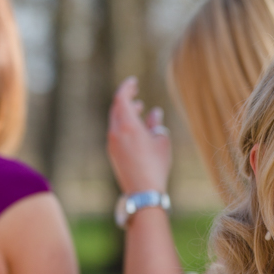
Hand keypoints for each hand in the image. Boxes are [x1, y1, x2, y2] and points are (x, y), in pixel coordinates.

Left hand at [107, 76, 172, 194]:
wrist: (143, 191)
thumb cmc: (156, 165)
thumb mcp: (162, 141)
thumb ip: (157, 124)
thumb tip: (154, 113)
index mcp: (128, 126)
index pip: (122, 98)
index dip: (127, 87)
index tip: (134, 81)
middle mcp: (116, 132)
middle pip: (117, 108)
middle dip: (127, 99)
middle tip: (136, 93)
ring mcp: (112, 143)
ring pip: (116, 121)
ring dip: (127, 112)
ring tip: (140, 108)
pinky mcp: (112, 153)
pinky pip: (117, 132)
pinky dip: (125, 125)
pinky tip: (137, 129)